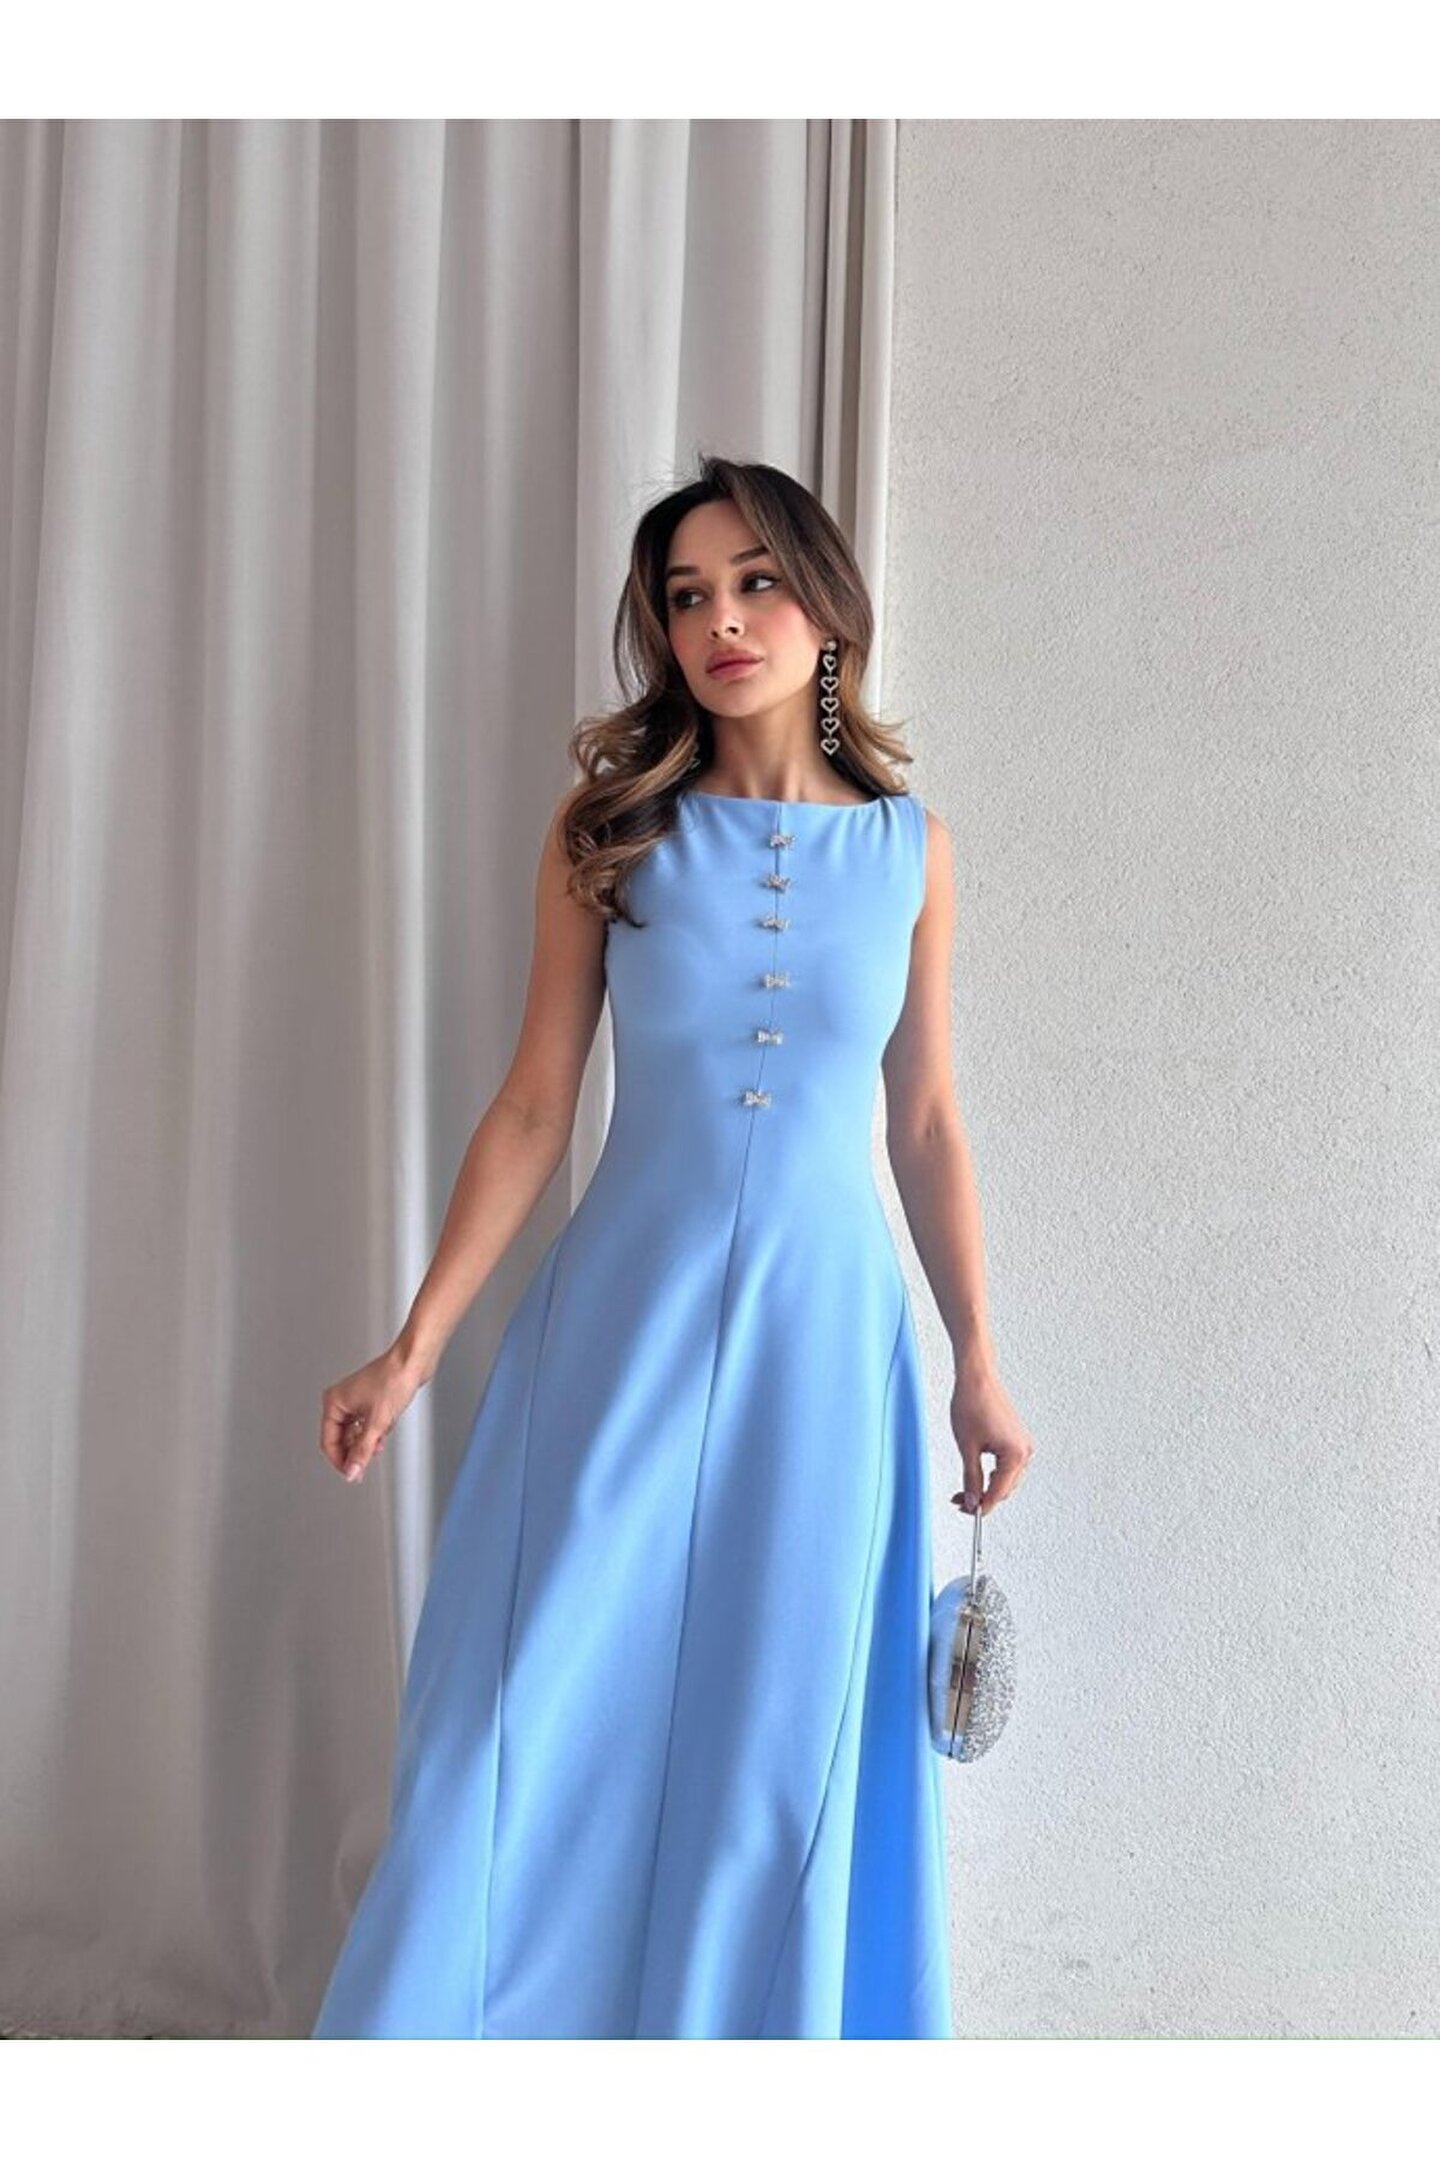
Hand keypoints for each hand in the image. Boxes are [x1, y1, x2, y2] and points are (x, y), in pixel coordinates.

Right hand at [320, 1347, 424, 1484]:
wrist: (413, 1361)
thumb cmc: (394, 1380)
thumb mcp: (377, 1423)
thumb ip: (362, 1451)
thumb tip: (352, 1472)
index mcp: (334, 1403)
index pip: (328, 1442)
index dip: (340, 1461)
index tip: (352, 1474)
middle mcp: (341, 1401)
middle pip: (341, 1439)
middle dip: (356, 1451)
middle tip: (365, 1466)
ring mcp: (355, 1401)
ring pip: (355, 1434)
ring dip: (366, 1443)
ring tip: (379, 1444)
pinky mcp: (369, 1401)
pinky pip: (366, 1426)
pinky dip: (374, 1433)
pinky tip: (383, 1434)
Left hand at [948, 1357, 1033, 1516]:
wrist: (977, 1378)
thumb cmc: (972, 1404)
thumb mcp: (967, 1447)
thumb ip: (970, 1479)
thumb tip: (971, 1501)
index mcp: (1015, 1454)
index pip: (999, 1492)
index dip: (982, 1506)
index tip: (966, 1512)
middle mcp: (1024, 1451)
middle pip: (1005, 1488)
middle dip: (983, 1496)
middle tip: (959, 1501)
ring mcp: (1022, 1444)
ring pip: (1006, 1478)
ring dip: (987, 1486)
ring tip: (964, 1489)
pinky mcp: (1016, 1439)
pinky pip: (1007, 1465)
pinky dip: (992, 1473)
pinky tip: (977, 1475)